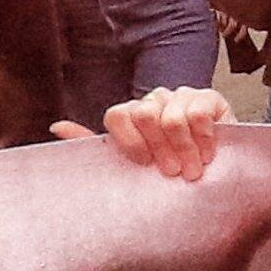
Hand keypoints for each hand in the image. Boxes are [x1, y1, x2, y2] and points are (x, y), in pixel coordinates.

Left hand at [67, 86, 231, 181]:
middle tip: (172, 172)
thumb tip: (56, 126)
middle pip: (143, 115)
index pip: (117, 114)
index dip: (129, 142)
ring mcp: (183, 95)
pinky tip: (208, 154)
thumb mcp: (129, 165)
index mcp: (133, 113)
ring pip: (171, 118)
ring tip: (192, 170)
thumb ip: (93, 145)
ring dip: (184, 150)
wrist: (215, 176)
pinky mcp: (210, 98)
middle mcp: (155, 99)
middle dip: (160, 150)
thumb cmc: (170, 171)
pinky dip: (203, 140)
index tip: (144, 164)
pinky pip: (198, 113)